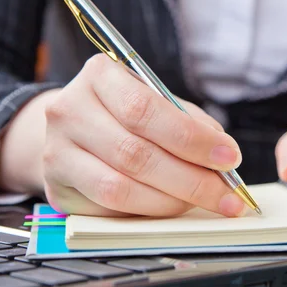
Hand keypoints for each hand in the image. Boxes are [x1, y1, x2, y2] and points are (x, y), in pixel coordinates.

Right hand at [0, 54, 245, 217]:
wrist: (72, 127)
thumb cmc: (124, 112)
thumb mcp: (157, 100)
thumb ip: (189, 121)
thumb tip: (223, 154)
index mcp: (99, 76)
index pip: (145, 111)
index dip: (192, 139)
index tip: (229, 157)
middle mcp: (70, 110)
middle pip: (135, 153)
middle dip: (191, 179)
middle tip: (226, 193)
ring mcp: (57, 152)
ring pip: (120, 187)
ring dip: (172, 200)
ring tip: (204, 200)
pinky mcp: (57, 188)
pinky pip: (109, 208)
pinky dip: (148, 210)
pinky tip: (172, 205)